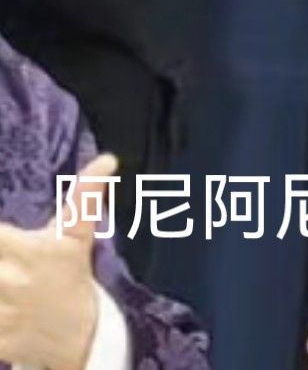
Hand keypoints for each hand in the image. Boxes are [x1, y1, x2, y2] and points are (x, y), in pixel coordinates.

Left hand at [0, 154, 116, 369]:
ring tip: (4, 276)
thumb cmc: (71, 277)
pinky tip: (2, 302)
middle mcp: (14, 280)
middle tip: (4, 258)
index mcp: (33, 251)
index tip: (3, 238)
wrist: (83, 338)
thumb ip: (84, 196)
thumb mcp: (76, 237)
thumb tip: (108, 159)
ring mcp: (4, 313)